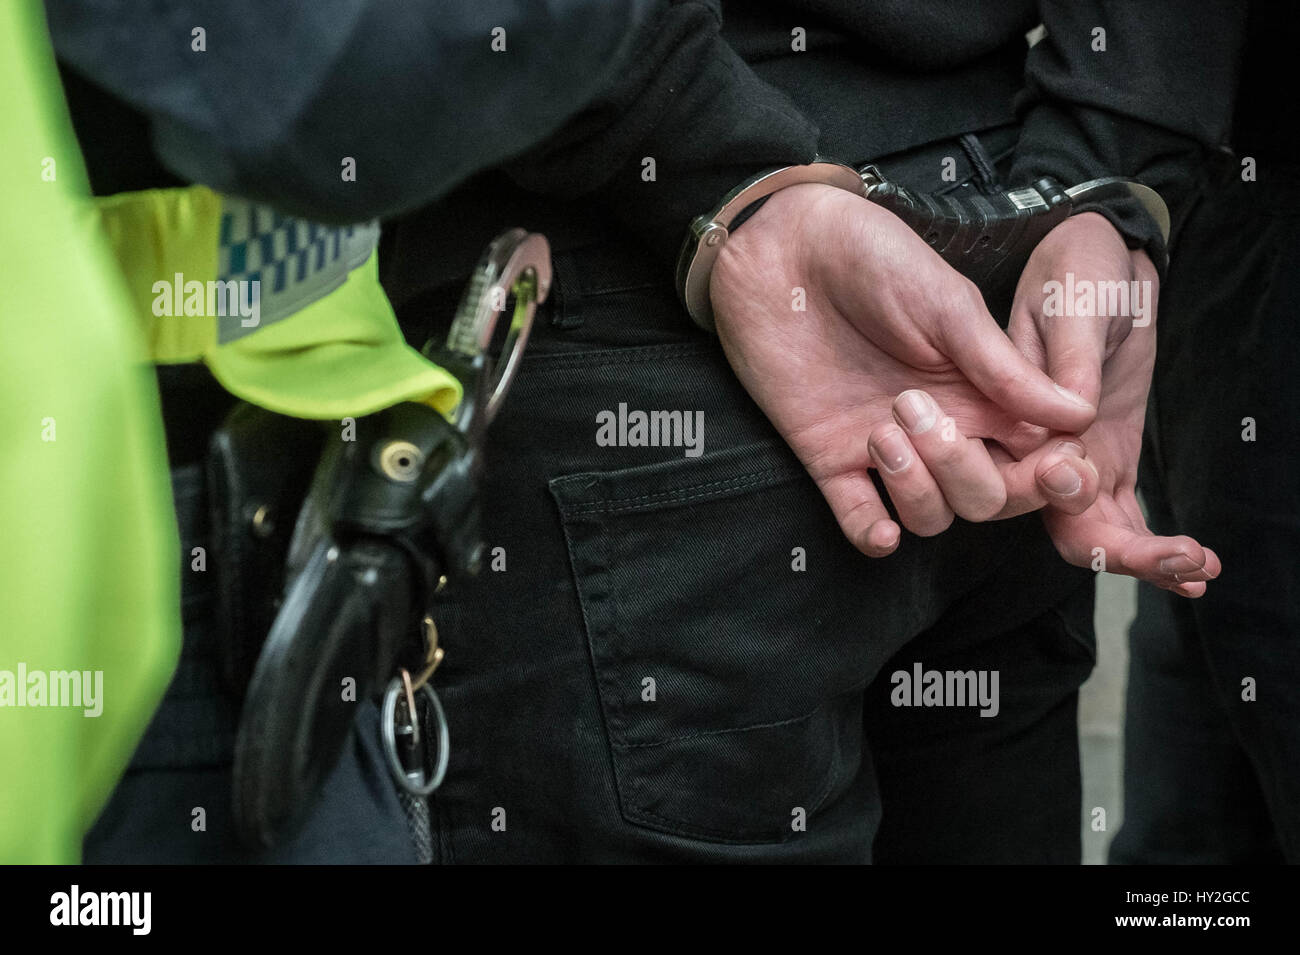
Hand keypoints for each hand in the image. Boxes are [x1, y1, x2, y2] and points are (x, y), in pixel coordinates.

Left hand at [710, 183, 1100, 556]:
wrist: (783, 251)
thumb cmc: (872, 258)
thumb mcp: (948, 306)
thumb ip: (1004, 367)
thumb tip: (1078, 415)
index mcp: (981, 390)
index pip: (1035, 457)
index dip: (1050, 474)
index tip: (1053, 467)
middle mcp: (941, 427)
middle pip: (986, 496)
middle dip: (968, 473)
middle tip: (921, 410)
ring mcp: (885, 448)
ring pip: (931, 514)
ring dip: (919, 490)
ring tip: (882, 429)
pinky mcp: (828, 458)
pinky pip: (860, 520)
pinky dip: (873, 536)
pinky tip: (881, 528)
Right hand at [1006, 214, 1220, 595]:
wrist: (1106, 263)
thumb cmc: (1076, 272)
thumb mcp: (1072, 303)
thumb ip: (1069, 359)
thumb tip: (1074, 414)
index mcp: (1011, 418)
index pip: (1023, 483)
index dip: (1066, 503)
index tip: (1114, 496)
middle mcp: (1034, 452)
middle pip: (1064, 524)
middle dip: (1120, 553)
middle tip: (1179, 558)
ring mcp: (1073, 461)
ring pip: (1098, 531)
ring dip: (1146, 559)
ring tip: (1200, 569)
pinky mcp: (1107, 461)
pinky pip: (1124, 517)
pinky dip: (1156, 548)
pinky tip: (1198, 569)